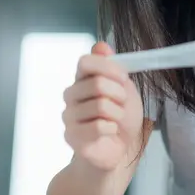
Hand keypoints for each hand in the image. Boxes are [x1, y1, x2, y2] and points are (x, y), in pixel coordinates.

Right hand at [62, 42, 143, 170]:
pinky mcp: (72, 137)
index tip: (124, 77)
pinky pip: (98, 126)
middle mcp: (71, 95)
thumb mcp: (125, 87)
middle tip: (123, 103)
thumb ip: (113, 66)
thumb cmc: (122, 116)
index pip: (85, 61)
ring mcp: (69, 116)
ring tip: (117, 119)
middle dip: (120, 94)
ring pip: (101, 106)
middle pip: (97, 83)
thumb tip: (101, 45)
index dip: (108, 67)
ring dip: (118, 113)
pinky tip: (110, 131)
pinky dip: (112, 128)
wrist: (120, 148)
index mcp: (82, 79)